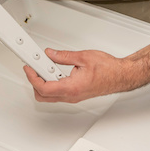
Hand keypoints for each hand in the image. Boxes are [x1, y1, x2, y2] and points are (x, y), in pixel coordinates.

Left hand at [22, 48, 138, 103]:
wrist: (121, 76)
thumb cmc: (108, 69)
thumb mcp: (83, 57)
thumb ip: (63, 56)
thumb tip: (50, 54)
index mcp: (71, 87)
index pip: (44, 87)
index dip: (32, 77)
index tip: (28, 67)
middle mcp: (71, 96)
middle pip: (42, 95)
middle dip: (34, 81)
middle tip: (35, 66)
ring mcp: (72, 97)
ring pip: (49, 95)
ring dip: (44, 81)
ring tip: (46, 65)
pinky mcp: (75, 95)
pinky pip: (58, 92)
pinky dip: (52, 82)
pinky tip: (55, 70)